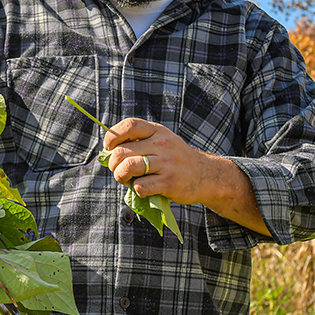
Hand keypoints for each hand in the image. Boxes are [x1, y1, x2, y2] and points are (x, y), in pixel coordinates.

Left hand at [103, 117, 270, 235]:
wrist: (206, 175)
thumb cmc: (176, 159)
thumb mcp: (162, 141)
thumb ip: (140, 142)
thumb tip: (109, 153)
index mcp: (157, 131)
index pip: (129, 125)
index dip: (113, 137)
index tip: (110, 148)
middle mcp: (161, 144)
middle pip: (122, 151)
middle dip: (114, 164)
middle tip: (120, 171)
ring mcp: (166, 163)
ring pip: (128, 167)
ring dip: (121, 176)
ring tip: (127, 180)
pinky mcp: (169, 182)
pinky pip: (141, 186)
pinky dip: (137, 190)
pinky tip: (143, 188)